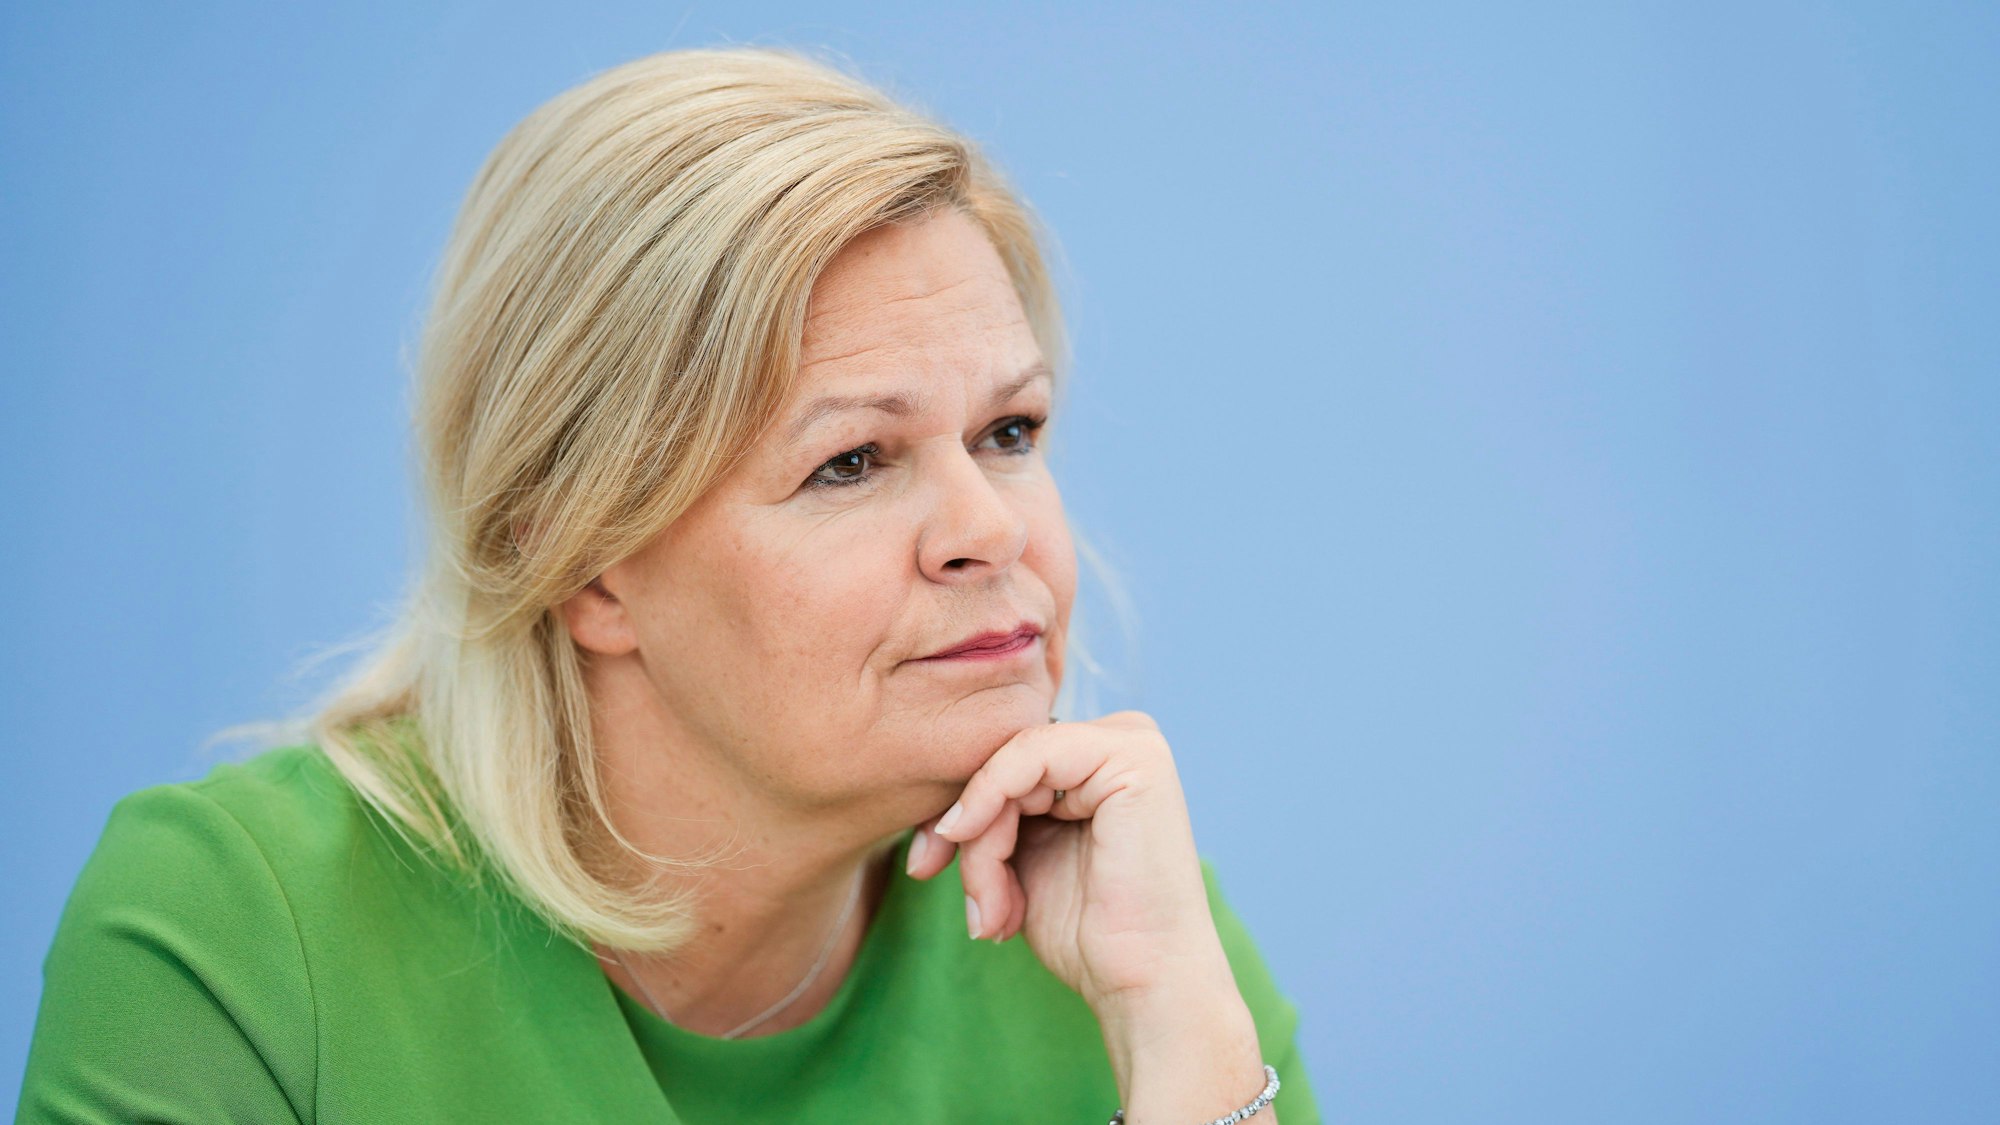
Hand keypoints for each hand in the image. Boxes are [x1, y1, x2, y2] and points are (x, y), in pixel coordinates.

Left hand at [904, 711, 1231, 1012]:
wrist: (1141, 981)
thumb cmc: (1087, 932)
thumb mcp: (1018, 859)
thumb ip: (988, 814)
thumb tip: (936, 803)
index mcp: (1097, 761)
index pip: (1003, 761)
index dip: (955, 811)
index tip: (923, 867)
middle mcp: (1120, 739)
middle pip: (1002, 761)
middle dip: (964, 834)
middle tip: (970, 906)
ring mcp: (1132, 742)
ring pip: (1007, 766)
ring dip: (981, 845)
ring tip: (993, 912)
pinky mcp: (1133, 755)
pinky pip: (1026, 756)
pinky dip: (988, 803)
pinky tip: (972, 846)